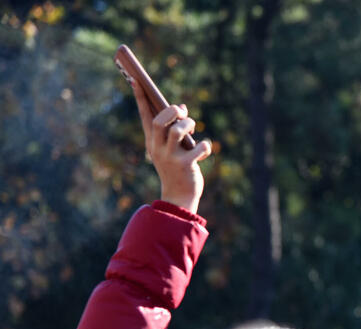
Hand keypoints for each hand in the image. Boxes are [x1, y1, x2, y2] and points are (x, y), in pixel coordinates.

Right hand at [133, 83, 211, 214]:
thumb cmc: (177, 168)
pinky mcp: (186, 166)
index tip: (136, 80)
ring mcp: (171, 158)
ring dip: (188, 124)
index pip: (144, 116)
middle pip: (160, 121)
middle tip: (181, 110)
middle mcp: (158, 148)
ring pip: (178, 131)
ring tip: (192, 127)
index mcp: (152, 142)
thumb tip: (182, 107)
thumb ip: (175, 128)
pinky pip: (199, 147)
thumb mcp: (172, 148)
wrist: (179, 196)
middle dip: (172, 111)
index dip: (141, 98)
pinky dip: (205, 145)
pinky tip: (204, 150)